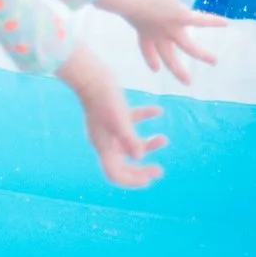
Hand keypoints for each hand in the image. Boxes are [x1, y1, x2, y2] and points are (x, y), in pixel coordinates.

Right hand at [58, 46, 164, 188]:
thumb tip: (139, 158)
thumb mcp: (119, 120)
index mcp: (104, 148)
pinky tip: (158, 112)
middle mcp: (106, 142)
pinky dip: (145, 118)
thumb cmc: (104, 99)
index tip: (149, 179)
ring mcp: (110, 128)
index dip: (131, 181)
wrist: (91, 76)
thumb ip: (129, 140)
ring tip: (164, 139)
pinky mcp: (115, 114)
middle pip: (123, 164)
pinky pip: (132, 121)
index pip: (115, 174)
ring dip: (147, 145)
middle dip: (141, 169)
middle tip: (159, 171)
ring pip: (130, 144)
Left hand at [96, 0, 223, 84]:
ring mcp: (170, 27)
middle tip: (186, 82)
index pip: (147, 49)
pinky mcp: (181, 17)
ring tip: (214, 61)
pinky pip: (201, 20)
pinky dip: (214, 22)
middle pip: (169, 57)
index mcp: (142, 29)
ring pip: (189, 47)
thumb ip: (107, 0)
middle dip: (177, 69)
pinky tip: (227, 23)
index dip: (151, 59)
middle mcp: (158, 32)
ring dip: (201, 55)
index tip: (155, 68)